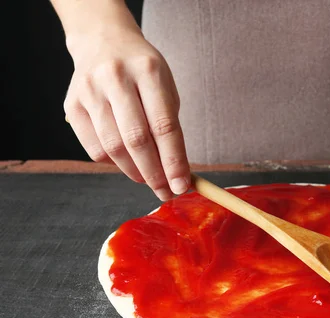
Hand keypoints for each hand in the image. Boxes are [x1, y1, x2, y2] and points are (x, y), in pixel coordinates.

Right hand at [64, 26, 188, 200]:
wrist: (103, 41)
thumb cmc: (143, 71)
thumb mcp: (165, 87)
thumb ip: (170, 126)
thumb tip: (176, 172)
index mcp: (148, 71)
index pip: (164, 126)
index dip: (174, 161)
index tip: (183, 185)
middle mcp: (116, 78)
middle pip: (137, 139)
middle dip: (155, 173)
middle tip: (166, 191)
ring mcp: (90, 91)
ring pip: (114, 148)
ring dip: (135, 172)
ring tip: (149, 180)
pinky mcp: (72, 105)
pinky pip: (94, 148)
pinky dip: (113, 164)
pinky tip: (126, 163)